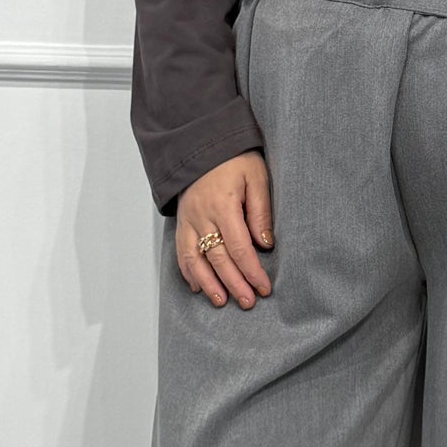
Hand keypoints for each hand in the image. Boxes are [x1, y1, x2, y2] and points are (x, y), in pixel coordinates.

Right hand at [175, 152, 273, 308]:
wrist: (202, 144)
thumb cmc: (233, 158)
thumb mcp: (256, 177)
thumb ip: (260, 211)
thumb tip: (265, 244)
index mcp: (223, 205)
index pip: (239, 248)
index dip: (251, 271)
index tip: (263, 287)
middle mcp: (202, 216)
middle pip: (218, 259)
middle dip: (234, 284)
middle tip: (247, 302)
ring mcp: (188, 220)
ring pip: (194, 260)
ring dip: (208, 284)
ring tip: (220, 301)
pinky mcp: (181, 221)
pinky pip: (181, 251)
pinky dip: (188, 271)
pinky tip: (198, 285)